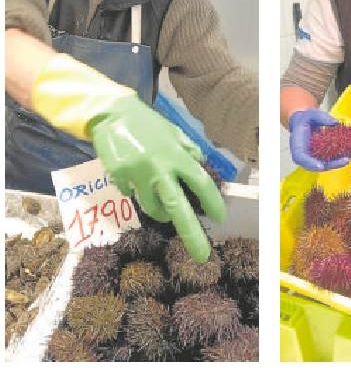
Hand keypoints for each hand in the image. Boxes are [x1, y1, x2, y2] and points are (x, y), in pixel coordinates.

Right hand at [90, 96, 225, 262]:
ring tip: (162, 207)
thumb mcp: (174, 133)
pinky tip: (134, 175)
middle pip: (177, 206)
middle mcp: (158, 167)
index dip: (213, 202)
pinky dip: (136, 189)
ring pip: (152, 207)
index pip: (201, 183)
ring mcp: (136, 174)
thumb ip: (189, 150)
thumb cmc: (148, 125)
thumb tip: (200, 166)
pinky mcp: (118, 177)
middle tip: (202, 254)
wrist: (112, 113)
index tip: (220, 217)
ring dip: (160, 211)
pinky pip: (131, 193)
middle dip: (191, 232)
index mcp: (176, 156)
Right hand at [289, 108, 350, 170]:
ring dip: (339, 162)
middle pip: (316, 165)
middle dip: (332, 164)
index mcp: (297, 145)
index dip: (310, 164)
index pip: (300, 158)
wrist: (305, 122)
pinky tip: (350, 152)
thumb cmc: (306, 119)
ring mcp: (313, 157)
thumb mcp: (311, 114)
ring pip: (325, 164)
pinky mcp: (321, 156)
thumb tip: (335, 123)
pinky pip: (330, 160)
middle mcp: (304, 155)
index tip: (321, 166)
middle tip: (345, 160)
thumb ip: (321, 117)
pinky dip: (339, 157)